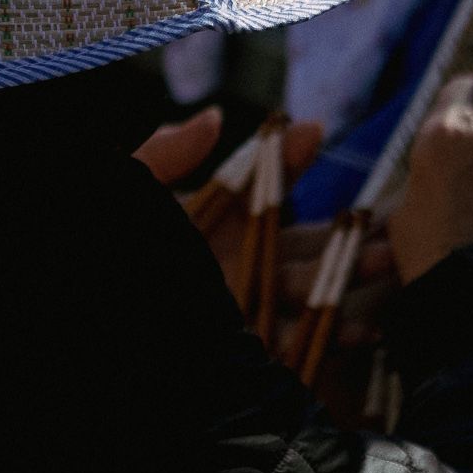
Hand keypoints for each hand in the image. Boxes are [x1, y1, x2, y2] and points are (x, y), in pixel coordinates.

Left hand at [135, 110, 395, 347]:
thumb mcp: (135, 200)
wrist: (82, 329)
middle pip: (300, 245)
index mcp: (211, 227)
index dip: (285, 158)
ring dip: (350, 276)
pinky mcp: (248, 355)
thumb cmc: (110, 250)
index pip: (259, 187)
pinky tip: (365, 328)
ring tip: (389, 261)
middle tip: (388, 219)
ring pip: (308, 292)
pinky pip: (297, 345)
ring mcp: (244, 312)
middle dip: (346, 233)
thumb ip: (164, 159)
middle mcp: (235, 267)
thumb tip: (214, 117)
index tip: (314, 130)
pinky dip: (334, 336)